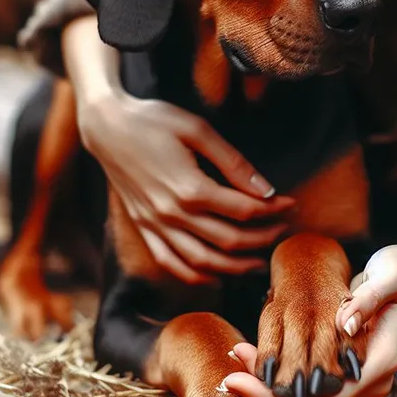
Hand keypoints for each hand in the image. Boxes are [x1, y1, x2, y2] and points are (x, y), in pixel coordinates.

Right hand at [77, 90, 294, 283]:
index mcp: (189, 188)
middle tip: (283, 229)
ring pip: (202, 262)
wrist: (106, 127)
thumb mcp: (198, 129)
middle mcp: (171, 214)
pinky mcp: (143, 228)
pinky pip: (171, 263)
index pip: (244, 210)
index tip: (290, 203)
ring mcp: (155, 225)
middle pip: (228, 241)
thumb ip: (234, 163)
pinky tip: (217, 276)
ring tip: (260, 261)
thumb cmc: (153, 120)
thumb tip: (266, 189)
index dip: (273, 210)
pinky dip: (196, 276)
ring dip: (236, 267)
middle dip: (262, 238)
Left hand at [221, 245, 396, 396]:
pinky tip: (260, 355)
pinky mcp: (349, 373)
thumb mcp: (389, 275)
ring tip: (238, 353)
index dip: (275, 396)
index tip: (238, 377)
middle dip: (265, 394)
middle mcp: (370, 382)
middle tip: (230, 366)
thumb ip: (367, 300)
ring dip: (270, 385)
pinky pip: (311, 386)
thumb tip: (343, 326)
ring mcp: (359, 381)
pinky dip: (283, 376)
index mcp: (380, 364)